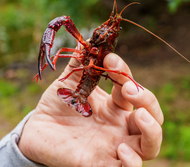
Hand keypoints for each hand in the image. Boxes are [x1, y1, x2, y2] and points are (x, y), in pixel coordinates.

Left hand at [18, 53, 163, 166]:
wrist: (37, 131)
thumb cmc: (57, 106)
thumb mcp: (69, 82)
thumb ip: (80, 62)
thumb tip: (85, 37)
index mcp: (115, 105)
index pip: (132, 87)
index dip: (125, 72)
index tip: (108, 59)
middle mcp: (120, 125)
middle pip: (152, 116)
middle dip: (146, 98)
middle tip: (128, 88)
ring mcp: (115, 146)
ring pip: (151, 144)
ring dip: (152, 129)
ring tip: (137, 115)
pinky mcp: (103, 164)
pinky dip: (133, 161)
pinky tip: (120, 148)